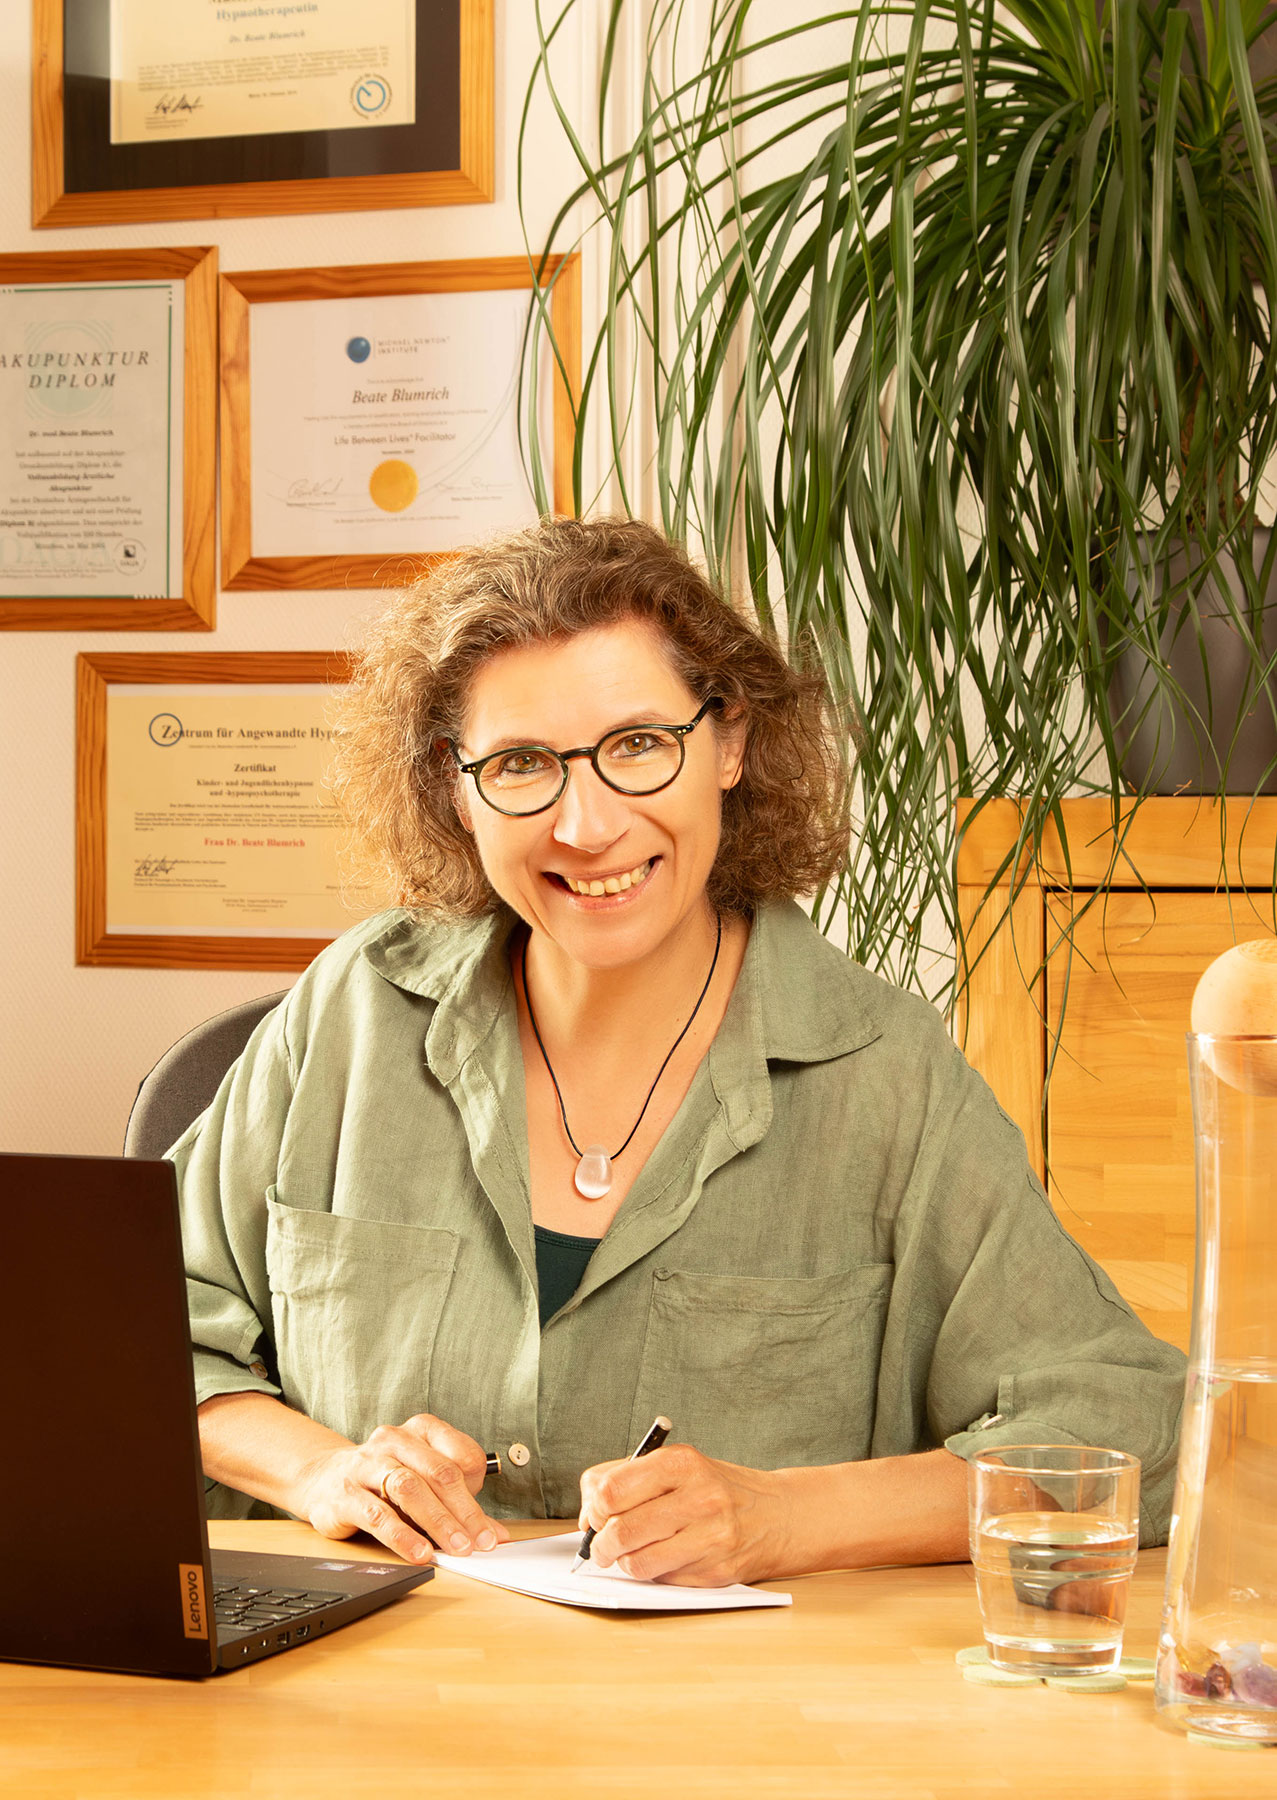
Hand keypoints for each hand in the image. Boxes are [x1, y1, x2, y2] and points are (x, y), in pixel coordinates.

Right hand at [294, 1412, 510, 1564]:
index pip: (462, 1455)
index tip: (490, 1529)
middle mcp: (395, 1440)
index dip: (479, 1492)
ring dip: (437, 1521)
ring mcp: (367, 1463)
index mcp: (423, 1430)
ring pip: (408, 1487)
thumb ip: (460, 1505)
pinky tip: (419, 1552)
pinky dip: (402, 1536)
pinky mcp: (345, 1493)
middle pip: (438, 1473)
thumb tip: (495, 1535)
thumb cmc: (386, 1481)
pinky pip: (377, 1514)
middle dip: (464, 1512)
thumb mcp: (426, 1482)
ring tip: (456, 1548)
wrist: (324, 1479)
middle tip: (480, 1543)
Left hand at [578, 1444, 790, 1585]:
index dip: (594, 1509)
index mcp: (682, 1462)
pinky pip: (663, 1581)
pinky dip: (654, 1574)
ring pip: (638, 1563)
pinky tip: (665, 1560)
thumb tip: (586, 1517)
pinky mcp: (716, 1571)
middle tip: (602, 1547)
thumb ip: (626, 1479)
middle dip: (601, 1545)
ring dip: (625, 1564)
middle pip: (621, 1531)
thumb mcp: (677, 1465)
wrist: (777, 1515)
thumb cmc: (715, 1488)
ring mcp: (711, 1537)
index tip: (595, 1516)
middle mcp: (699, 1497)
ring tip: (630, 1555)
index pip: (612, 1489)